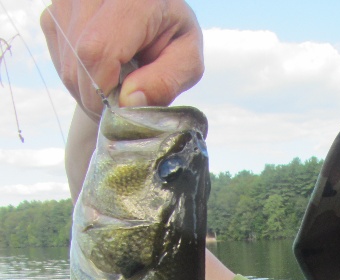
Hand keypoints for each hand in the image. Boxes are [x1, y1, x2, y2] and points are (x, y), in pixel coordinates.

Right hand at [40, 0, 203, 118]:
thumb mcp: (187, 61)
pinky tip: (100, 71)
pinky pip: (59, 61)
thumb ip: (164, 83)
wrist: (152, 16)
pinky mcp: (55, 12)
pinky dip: (79, 78)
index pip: (97, 50)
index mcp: (132, 1)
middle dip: (96, 97)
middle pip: (77, 60)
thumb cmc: (173, 36)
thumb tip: (128, 102)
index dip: (103, 92)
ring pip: (66, 65)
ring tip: (115, 85)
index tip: (120, 111)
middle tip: (121, 104)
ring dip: (88, 90)